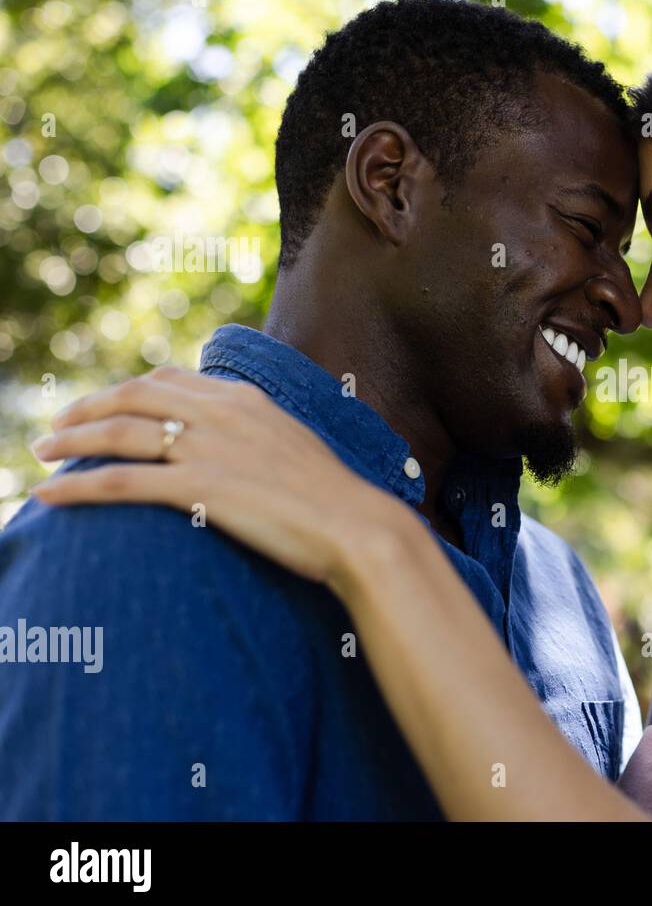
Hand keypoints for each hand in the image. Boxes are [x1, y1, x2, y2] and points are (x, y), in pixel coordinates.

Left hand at [30, 365, 417, 592]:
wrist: (357, 526)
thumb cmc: (335, 499)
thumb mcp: (297, 447)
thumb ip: (261, 434)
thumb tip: (243, 445)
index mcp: (245, 399)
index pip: (169, 379)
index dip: (125, 390)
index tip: (103, 405)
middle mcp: (222, 413)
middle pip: (133, 397)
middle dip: (86, 408)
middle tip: (57, 426)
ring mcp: (209, 448)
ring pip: (119, 434)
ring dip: (71, 442)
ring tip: (41, 454)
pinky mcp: (200, 487)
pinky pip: (122, 482)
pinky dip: (78, 487)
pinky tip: (49, 497)